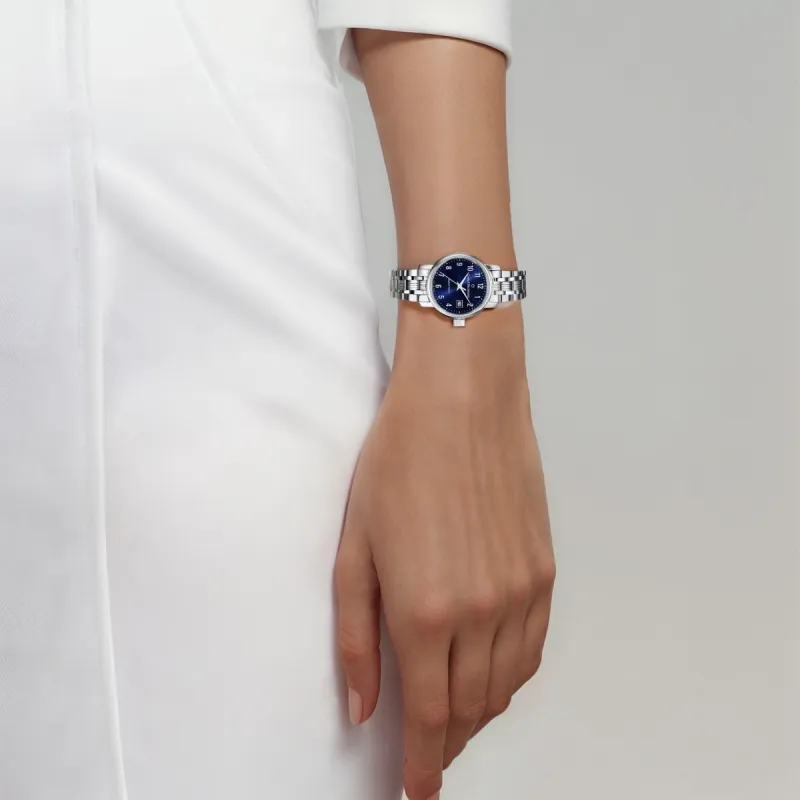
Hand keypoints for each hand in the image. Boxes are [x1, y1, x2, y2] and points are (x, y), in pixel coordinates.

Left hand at [335, 305, 554, 799]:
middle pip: (470, 709)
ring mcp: (521, 592)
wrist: (461, 401)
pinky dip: (511, 675)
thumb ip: (356, 636)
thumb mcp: (355, 548)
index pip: (429, 719)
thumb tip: (363, 706)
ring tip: (455, 716)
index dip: (422, 766)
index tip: (415, 792)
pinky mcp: (543, 570)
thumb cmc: (400, 461)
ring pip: (505, 685)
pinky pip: (533, 648)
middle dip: (446, 740)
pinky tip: (492, 672)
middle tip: (428, 748)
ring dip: (479, 712)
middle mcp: (482, 611)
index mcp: (426, 611)